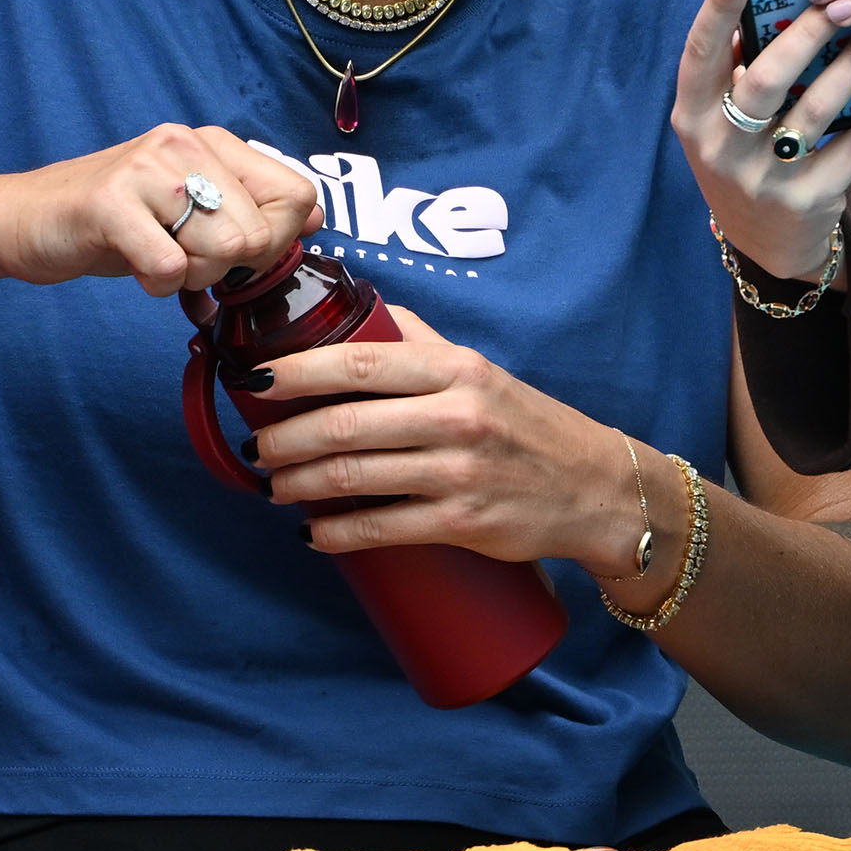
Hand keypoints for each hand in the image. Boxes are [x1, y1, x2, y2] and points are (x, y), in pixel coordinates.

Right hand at [0, 123, 320, 295]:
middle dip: (228, 266)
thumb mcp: (189, 209)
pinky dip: (157, 285)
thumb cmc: (114, 221)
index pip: (297, 194)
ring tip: (157, 257)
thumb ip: (249, 210)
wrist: (23, 219)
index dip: (280, 240)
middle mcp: (185, 145)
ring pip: (223, 249)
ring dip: (192, 275)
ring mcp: (147, 170)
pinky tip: (135, 267)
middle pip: (263, 232)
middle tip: (184, 258)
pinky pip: (169, 268)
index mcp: (213, 143)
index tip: (240, 254)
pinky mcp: (110, 204)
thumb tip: (319, 216)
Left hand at [254, 308, 663, 587]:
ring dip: (299, 484)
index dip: (298, 372)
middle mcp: (458, 416)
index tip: (256, 380)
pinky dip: (335, 533)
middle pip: (346, 424)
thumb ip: (422, 344)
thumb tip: (363, 317)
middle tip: (259, 448)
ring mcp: (459, 472)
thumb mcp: (482, 371)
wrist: (594, 488)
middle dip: (286, 438)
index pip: (361, 363)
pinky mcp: (462, 522)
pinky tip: (312, 533)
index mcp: (456, 371)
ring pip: (354, 478)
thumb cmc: (529, 426)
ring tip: (275, 485)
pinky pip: (380, 528)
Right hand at [669, 0, 850, 281]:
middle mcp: (720, 150)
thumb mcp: (722, 119)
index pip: (698, 56)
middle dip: (805, 34)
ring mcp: (762, 179)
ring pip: (814, 111)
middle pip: (764, 79)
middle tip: (837, 0)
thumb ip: (735, 67)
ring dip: (848, 69)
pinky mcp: (806, 201)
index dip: (715, 11)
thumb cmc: (745, 154)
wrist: (766, 241)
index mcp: (693, 117)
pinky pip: (849, 148)